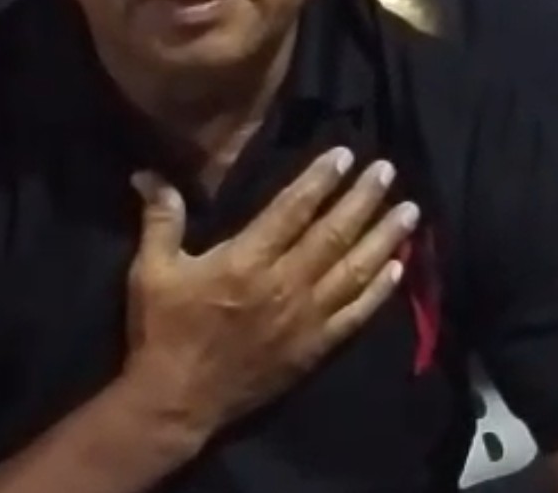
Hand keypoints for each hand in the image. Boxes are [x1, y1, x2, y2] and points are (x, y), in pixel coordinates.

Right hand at [124, 150, 417, 439]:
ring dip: (384, 238)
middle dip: (363, 199)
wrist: (177, 402)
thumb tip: (148, 173)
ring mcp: (305, 319)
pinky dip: (379, 291)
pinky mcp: (314, 348)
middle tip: (388, 170)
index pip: (292, 210)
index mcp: (247, 260)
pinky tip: (399, 269)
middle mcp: (284, 284)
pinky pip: (355, 315)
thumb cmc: (164, 329)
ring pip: (354, 271)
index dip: (320, 180)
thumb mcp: (152, 269)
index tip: (344, 154)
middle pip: (333, 234)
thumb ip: (161, 218)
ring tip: (410, 212)